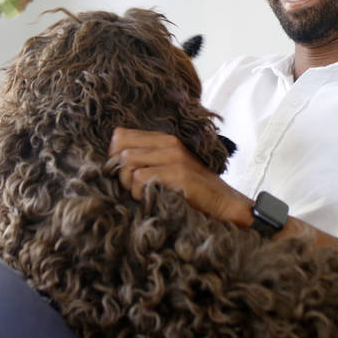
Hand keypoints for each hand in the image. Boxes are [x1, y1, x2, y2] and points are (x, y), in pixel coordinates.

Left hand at [108, 127, 252, 227]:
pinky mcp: (178, 173)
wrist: (223, 202)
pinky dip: (138, 192)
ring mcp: (174, 156)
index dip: (114, 155)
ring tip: (140, 194)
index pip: (121, 135)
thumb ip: (146, 159)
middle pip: (121, 149)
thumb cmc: (191, 189)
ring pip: (128, 161)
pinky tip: (149, 198)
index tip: (122, 173)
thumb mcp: (168, 167)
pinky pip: (140, 177)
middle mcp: (168, 142)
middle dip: (119, 172)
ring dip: (128, 184)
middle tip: (130, 187)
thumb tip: (114, 159)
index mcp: (164, 139)